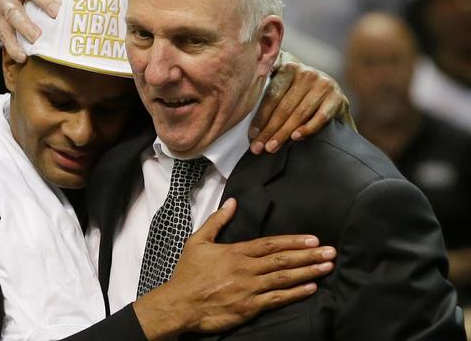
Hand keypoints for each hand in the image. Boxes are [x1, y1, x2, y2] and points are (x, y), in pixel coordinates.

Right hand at [133, 198, 335, 339]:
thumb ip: (217, 221)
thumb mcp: (198, 241)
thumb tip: (232, 202)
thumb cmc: (188, 274)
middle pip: (283, 260)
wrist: (179, 304)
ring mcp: (249, 289)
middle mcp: (246, 269)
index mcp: (236, 252)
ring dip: (308, 272)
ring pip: (284, 278)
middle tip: (330, 252)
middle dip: (309, 255)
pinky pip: (276, 299)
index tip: (313, 239)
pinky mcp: (249, 307)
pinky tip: (311, 288)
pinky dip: (295, 294)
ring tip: (327, 267)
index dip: (294, 241)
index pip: (270, 244)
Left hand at [249, 51, 354, 153]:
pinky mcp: (338, 98)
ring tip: (271, 147)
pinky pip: (320, 117)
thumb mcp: (283, 85)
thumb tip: (240, 109)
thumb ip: (266, 88)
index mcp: (288, 66)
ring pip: (299, 113)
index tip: (251, 136)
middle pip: (283, 107)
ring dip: (283, 133)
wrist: (332, 95)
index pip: (271, 95)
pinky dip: (308, 128)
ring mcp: (324, 84)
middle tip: (258, 148)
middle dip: (269, 130)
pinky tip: (296, 138)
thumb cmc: (298, 94)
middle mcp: (307, 73)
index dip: (260, 117)